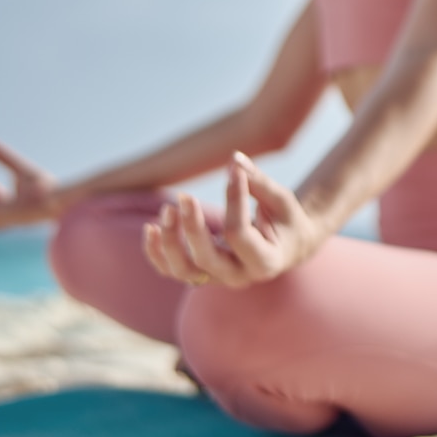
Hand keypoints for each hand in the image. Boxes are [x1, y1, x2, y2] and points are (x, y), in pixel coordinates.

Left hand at [142, 153, 325, 289]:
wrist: (286, 247)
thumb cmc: (286, 220)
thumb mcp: (281, 200)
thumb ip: (258, 182)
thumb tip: (234, 158)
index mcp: (265, 262)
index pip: (238, 234)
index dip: (233, 201)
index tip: (234, 172)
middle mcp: (239, 277)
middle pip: (204, 259)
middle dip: (191, 228)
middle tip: (184, 197)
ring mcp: (217, 279)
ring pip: (182, 270)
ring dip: (169, 241)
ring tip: (167, 209)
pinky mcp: (202, 273)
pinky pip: (170, 270)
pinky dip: (156, 252)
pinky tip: (150, 227)